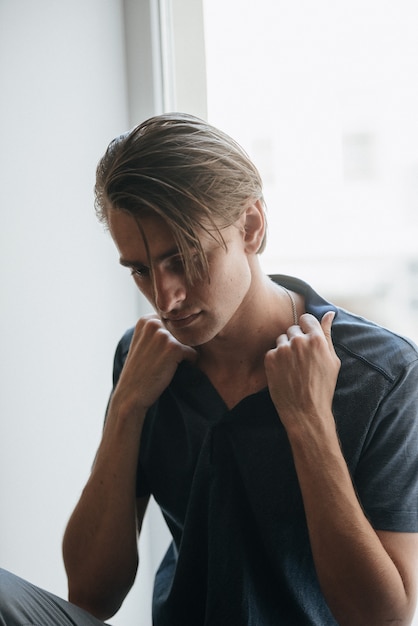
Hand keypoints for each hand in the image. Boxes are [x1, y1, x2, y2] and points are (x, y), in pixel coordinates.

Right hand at [113, 314, 197, 412]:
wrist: (131, 394)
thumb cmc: (140, 371)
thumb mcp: (143, 343)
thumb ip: (158, 330)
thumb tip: (184, 321)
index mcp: (145, 320)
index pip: (173, 324)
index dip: (171, 340)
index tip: (159, 353)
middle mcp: (153, 323)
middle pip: (182, 332)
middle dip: (180, 346)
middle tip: (164, 361)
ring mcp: (163, 335)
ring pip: (189, 343)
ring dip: (184, 355)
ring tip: (168, 366)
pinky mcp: (173, 348)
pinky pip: (194, 354)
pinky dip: (189, 363)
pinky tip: (173, 371)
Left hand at [264, 312, 339, 433]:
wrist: (305, 410)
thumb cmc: (322, 386)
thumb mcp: (332, 360)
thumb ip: (327, 334)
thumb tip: (329, 313)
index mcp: (316, 339)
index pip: (306, 319)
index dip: (306, 329)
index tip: (307, 340)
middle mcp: (298, 341)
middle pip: (293, 329)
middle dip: (296, 340)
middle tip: (301, 359)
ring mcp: (282, 349)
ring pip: (281, 339)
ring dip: (285, 349)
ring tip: (293, 367)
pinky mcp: (270, 358)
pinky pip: (272, 351)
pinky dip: (277, 360)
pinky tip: (284, 373)